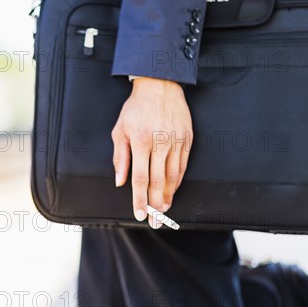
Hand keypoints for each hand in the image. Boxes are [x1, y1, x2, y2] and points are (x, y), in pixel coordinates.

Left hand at [111, 77, 192, 228]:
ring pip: (173, 176)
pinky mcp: (187, 139)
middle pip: (159, 181)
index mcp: (141, 141)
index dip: (140, 199)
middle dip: (156, 204)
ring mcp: (176, 141)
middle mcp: (160, 143)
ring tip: (164, 209)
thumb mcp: (120, 130)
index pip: (140, 178)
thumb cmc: (136, 108)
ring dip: (169, 195)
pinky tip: (173, 190)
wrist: (159, 86)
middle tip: (155, 220)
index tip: (140, 213)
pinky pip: (183, 165)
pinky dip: (178, 181)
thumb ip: (120, 157)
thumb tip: (120, 182)